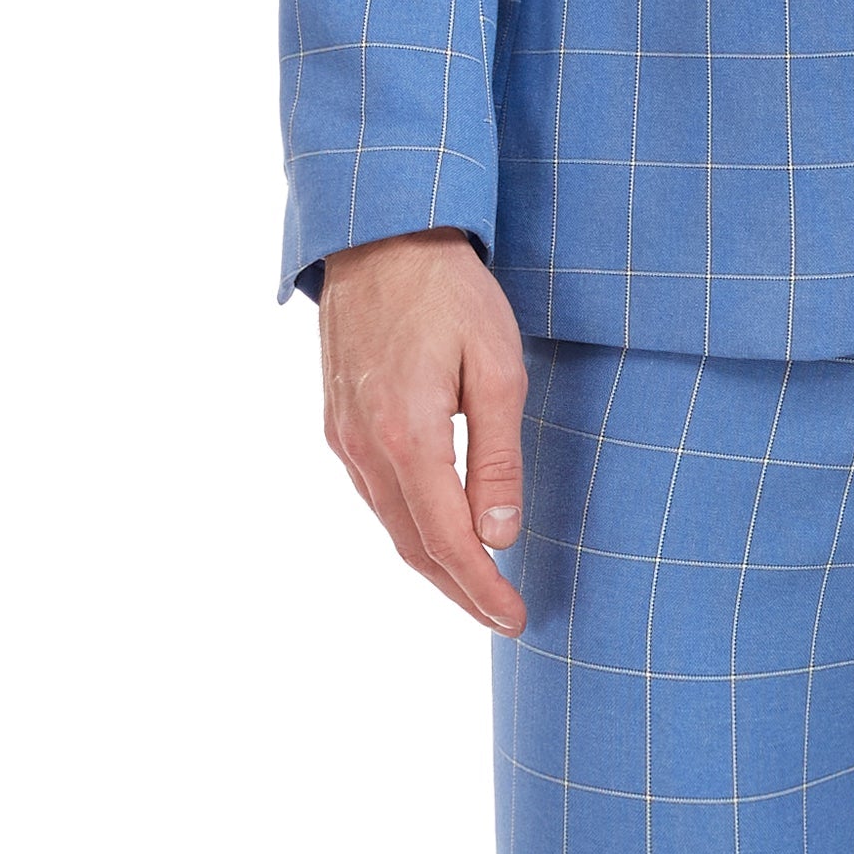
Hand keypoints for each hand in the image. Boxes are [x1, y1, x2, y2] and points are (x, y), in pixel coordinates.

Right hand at [316, 231, 528, 636]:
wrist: (380, 234)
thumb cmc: (449, 292)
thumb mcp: (496, 370)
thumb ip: (498, 460)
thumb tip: (500, 537)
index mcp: (407, 437)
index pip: (448, 541)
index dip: (482, 589)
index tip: (516, 618)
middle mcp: (364, 447)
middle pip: (413, 546)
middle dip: (459, 590)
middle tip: (502, 617)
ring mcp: (344, 437)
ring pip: (390, 524)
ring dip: (433, 562)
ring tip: (477, 586)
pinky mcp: (338, 423)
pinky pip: (374, 494)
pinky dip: (409, 525)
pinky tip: (437, 530)